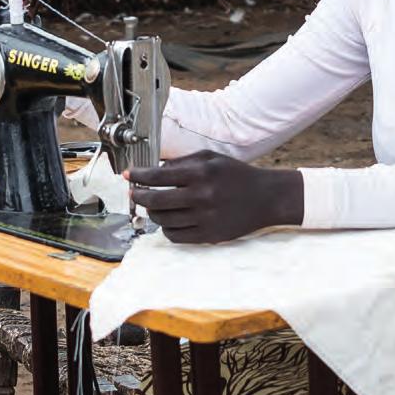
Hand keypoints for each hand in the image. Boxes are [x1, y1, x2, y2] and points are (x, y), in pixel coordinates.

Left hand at [125, 151, 304, 244]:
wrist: (266, 197)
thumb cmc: (237, 175)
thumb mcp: (212, 158)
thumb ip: (182, 162)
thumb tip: (155, 169)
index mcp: (201, 173)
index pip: (158, 176)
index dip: (138, 176)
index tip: (128, 175)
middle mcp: (201, 196)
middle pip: (155, 201)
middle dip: (139, 196)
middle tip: (135, 193)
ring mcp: (205, 218)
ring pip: (162, 220)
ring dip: (153, 212)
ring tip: (155, 205)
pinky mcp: (209, 236)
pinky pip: (175, 236)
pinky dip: (166, 228)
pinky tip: (169, 220)